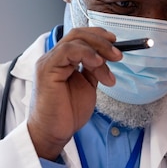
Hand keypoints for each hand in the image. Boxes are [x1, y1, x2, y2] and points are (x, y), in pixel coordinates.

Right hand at [27, 27, 121, 159]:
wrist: (54, 132)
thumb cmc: (68, 113)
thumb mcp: (88, 86)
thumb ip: (94, 70)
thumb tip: (108, 58)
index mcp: (63, 60)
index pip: (80, 38)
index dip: (100, 38)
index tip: (117, 45)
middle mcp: (55, 58)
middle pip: (78, 34)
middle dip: (102, 41)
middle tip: (118, 54)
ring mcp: (49, 62)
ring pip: (75, 40)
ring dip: (99, 48)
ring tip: (112, 62)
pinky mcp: (47, 70)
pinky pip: (67, 51)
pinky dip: (86, 53)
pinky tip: (98, 64)